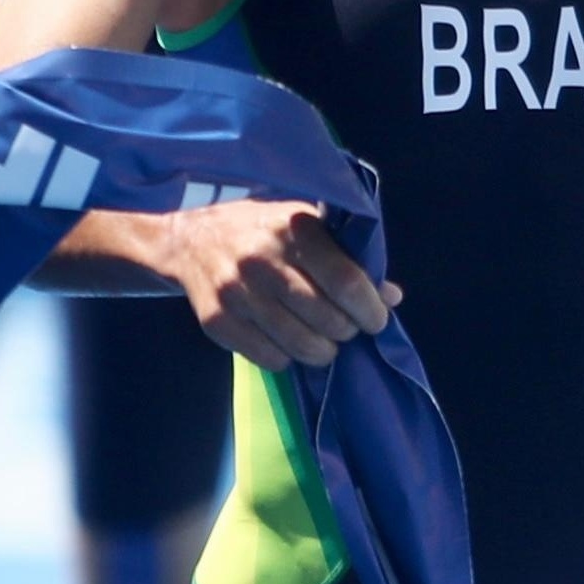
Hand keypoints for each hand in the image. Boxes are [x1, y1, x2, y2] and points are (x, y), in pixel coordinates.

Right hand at [160, 198, 402, 372]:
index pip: (345, 281)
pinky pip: (269, 358)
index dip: (369, 308)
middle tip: (347, 328)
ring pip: (300, 344)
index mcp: (293, 228)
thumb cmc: (263, 230)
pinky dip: (288, 358)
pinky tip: (289, 342)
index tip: (376, 318)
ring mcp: (235, 292)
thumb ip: (350, 256)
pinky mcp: (215, 321)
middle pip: (326, 318)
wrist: (191, 239)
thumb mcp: (307, 225)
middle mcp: (262, 259)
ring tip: (325, 341)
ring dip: (323, 351)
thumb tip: (392, 295)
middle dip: (347, 331)